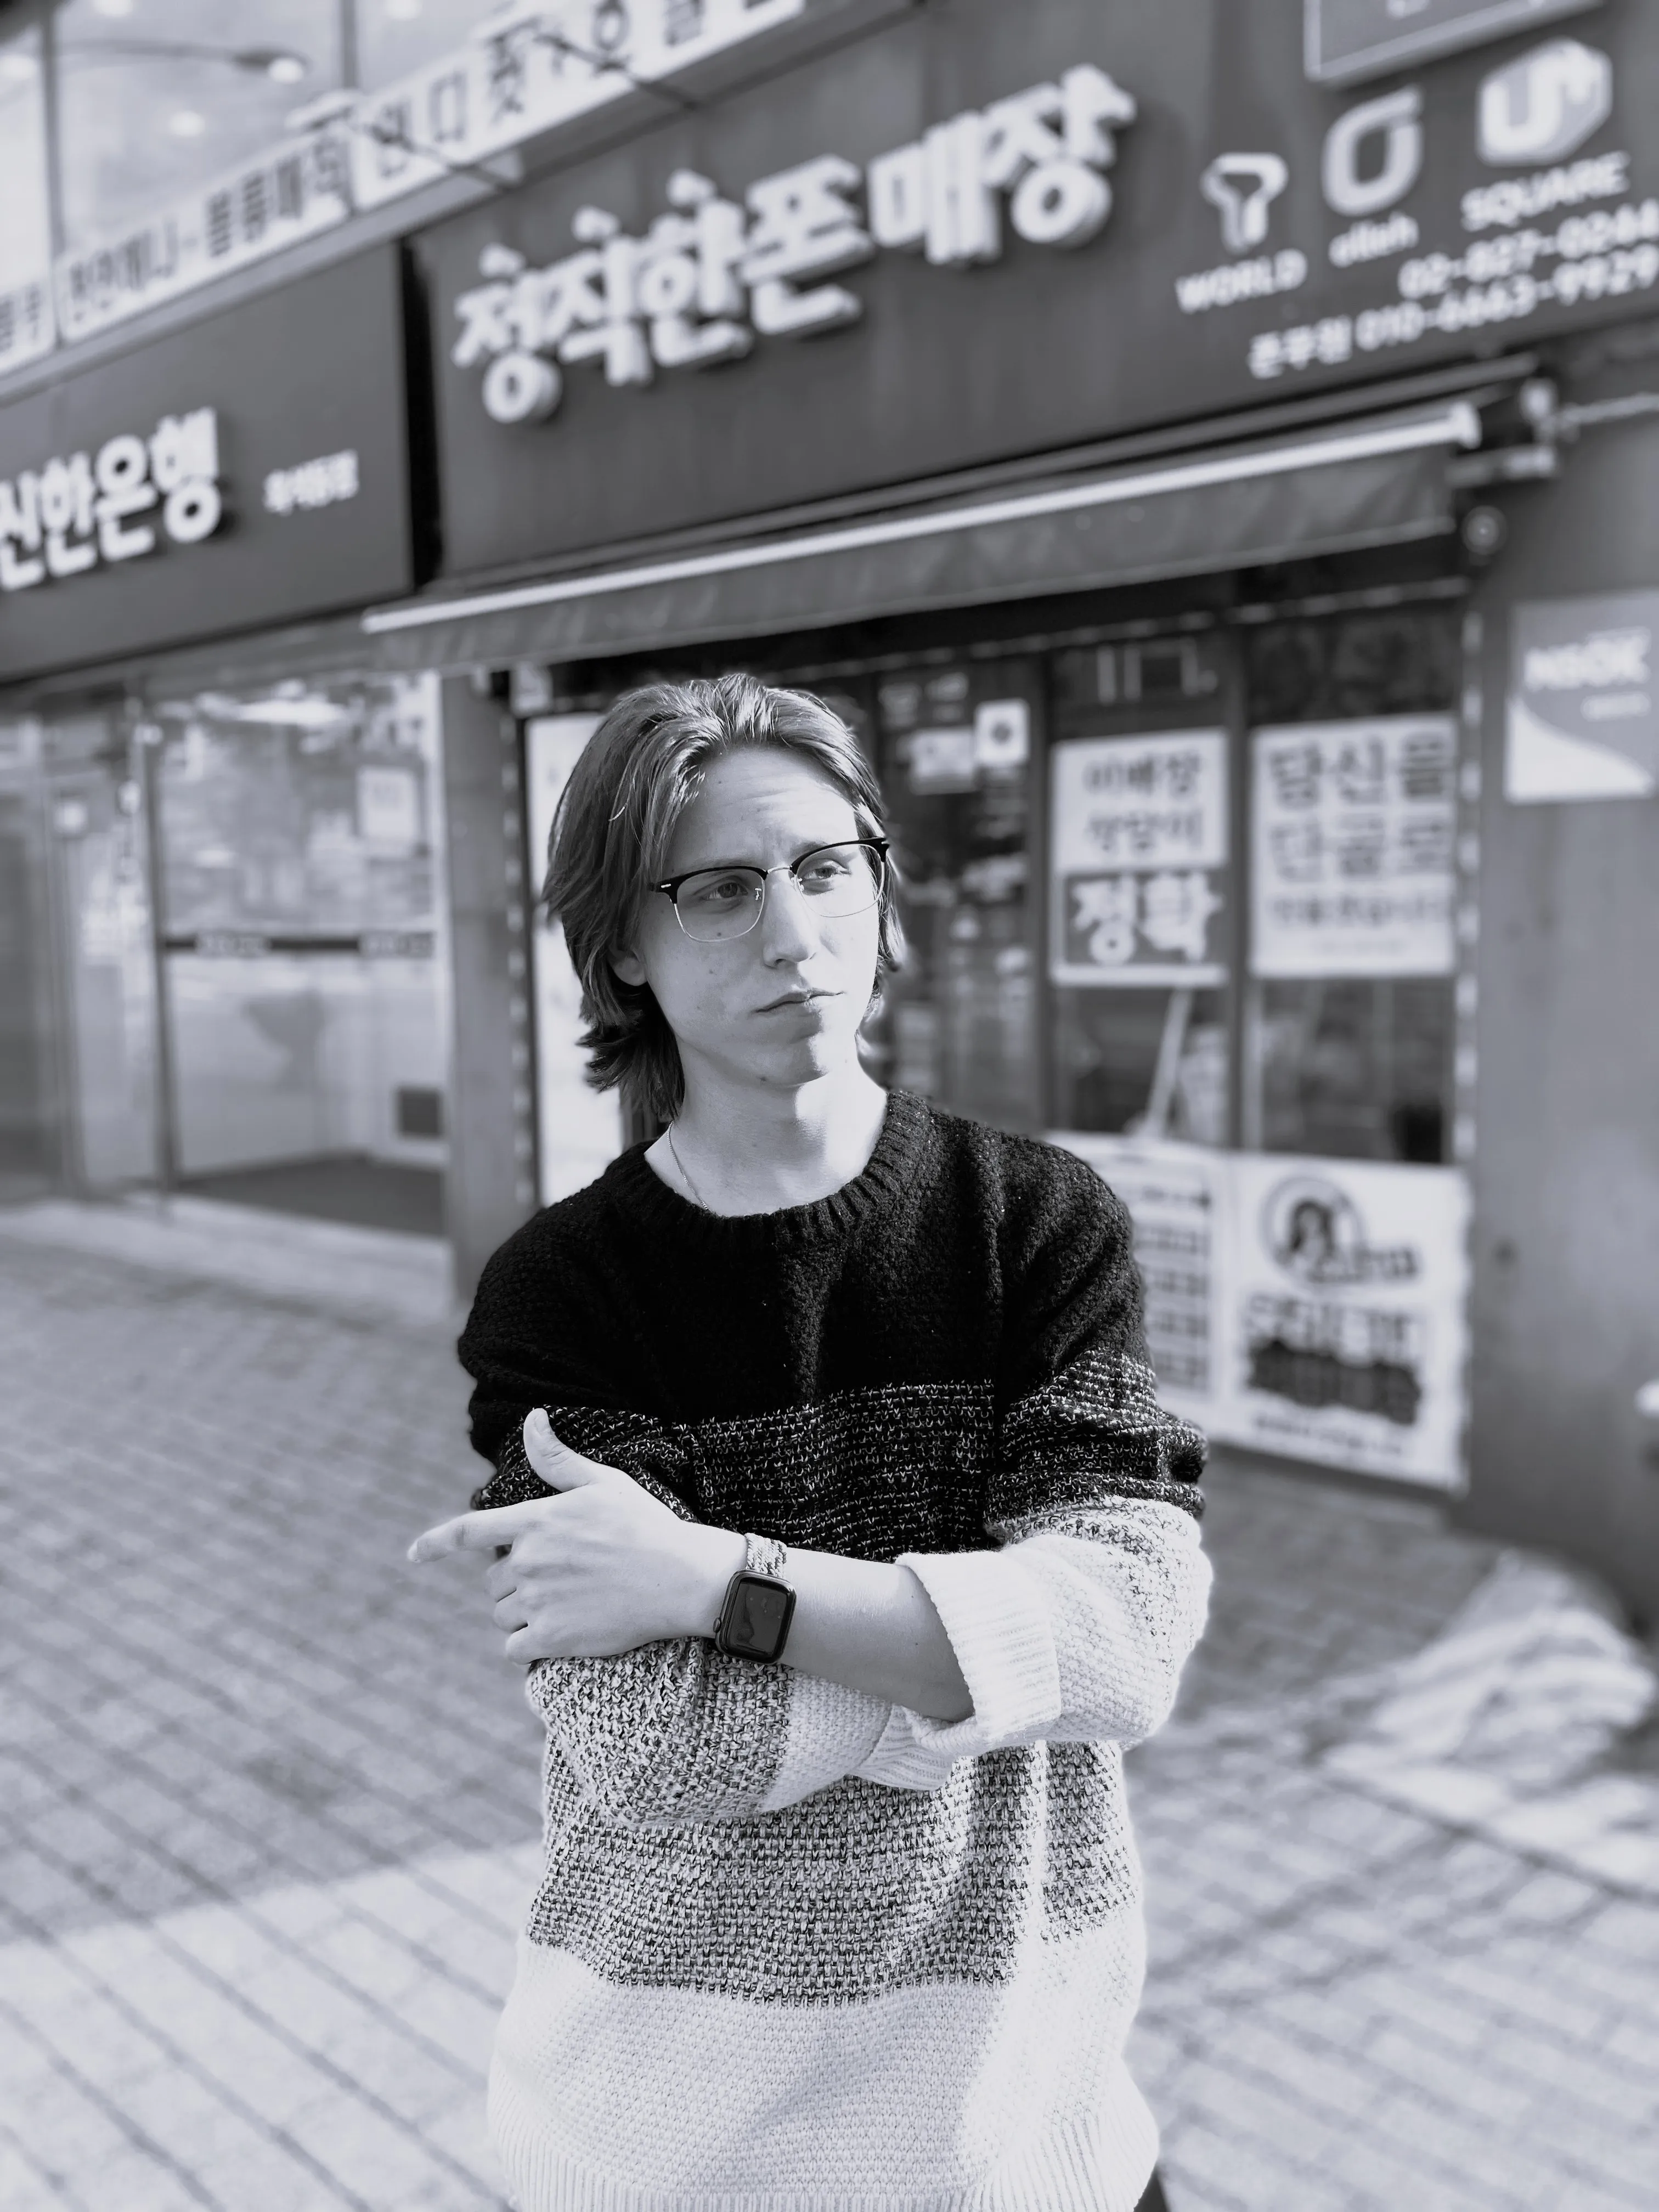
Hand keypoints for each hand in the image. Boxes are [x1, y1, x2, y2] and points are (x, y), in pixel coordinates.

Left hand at [407, 1409, 742, 1663]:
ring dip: (521, 1613)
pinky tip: (555, 1634)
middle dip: (514, 1581)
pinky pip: (513, 1648)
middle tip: (557, 1578)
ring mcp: (539, 1600)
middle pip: (492, 1580)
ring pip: (502, 1614)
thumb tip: (532, 1418)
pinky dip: (526, 1645)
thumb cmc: (644, 1526)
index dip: (434, 1544)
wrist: (681, 1577)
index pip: (467, 1532)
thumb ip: (557, 1459)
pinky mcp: (553, 1637)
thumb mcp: (602, 1483)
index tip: (413, 1555)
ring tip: (562, 1604)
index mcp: (535, 1521)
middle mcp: (529, 1561)